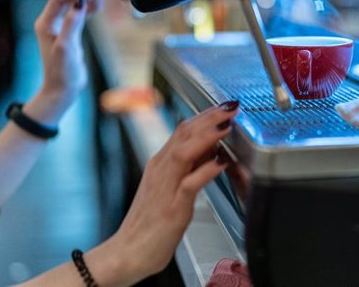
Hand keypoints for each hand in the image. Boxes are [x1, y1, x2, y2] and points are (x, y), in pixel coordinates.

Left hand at [32, 0, 102, 122]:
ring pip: (73, 7)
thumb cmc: (62, 72)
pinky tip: (98, 9)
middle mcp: (50, 24)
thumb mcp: (67, 47)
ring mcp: (60, 29)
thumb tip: (80, 4)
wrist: (63, 89)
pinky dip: (88, 11)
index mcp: (45, 24)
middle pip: (65, 0)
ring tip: (100, 0)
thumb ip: (72, 24)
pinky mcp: (69, 35)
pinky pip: (78, 17)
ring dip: (86, 2)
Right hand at [86, 103, 238, 284]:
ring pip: (184, 152)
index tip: (224, 105)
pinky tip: (220, 162)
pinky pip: (189, 184)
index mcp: (161, 164)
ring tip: (227, 123)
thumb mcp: (173, 187)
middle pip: (184, 134)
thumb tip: (212, 148)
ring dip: (207, 135)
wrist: (127, 253)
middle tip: (231, 105)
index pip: (183, 130)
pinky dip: (206, 170)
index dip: (205, 115)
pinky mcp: (171, 208)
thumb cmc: (150, 222)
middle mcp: (161, 170)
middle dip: (209, 117)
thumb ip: (190, 167)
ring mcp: (165, 188)